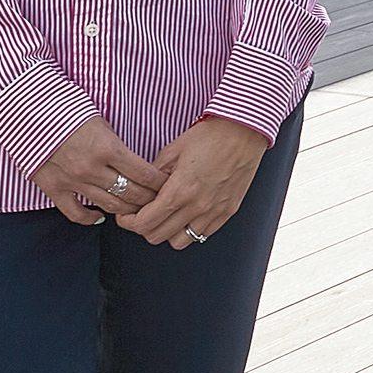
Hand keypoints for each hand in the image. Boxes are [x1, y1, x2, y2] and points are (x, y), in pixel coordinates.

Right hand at [30, 118, 160, 226]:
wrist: (25, 109)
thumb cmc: (65, 106)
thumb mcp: (100, 119)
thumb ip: (115, 143)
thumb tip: (132, 161)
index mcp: (108, 148)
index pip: (144, 174)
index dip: (160, 183)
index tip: (169, 185)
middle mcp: (92, 168)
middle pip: (131, 194)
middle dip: (149, 199)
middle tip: (159, 200)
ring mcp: (72, 181)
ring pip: (109, 206)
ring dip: (127, 210)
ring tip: (138, 210)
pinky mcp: (53, 188)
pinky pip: (75, 213)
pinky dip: (90, 218)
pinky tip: (100, 217)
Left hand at [115, 115, 268, 248]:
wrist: (245, 130)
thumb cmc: (212, 135)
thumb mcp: (174, 150)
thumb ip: (155, 174)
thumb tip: (144, 188)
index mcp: (180, 190)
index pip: (144, 223)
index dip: (128, 222)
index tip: (126, 215)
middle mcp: (197, 206)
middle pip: (157, 236)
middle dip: (144, 227)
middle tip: (141, 215)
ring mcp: (214, 211)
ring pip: (179, 242)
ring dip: (167, 232)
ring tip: (166, 216)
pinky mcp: (228, 211)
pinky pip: (203, 234)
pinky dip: (190, 229)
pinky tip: (187, 214)